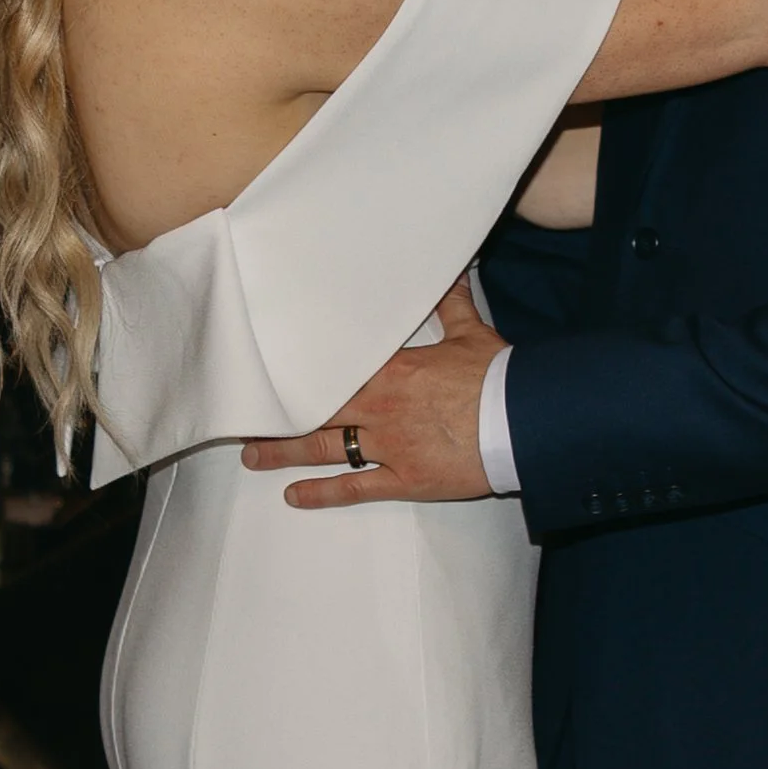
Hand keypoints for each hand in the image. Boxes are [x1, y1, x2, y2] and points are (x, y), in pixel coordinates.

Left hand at [239, 277, 503, 506]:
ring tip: (254, 456)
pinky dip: (323, 493)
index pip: (332, 369)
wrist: (523, 421)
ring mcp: (389, 447)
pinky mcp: (406, 479)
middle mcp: (380, 407)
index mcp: (391, 370)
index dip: (299, 372)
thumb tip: (452, 272)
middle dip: (278, 414)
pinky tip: (294, 495)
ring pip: (325, 448)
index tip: (269, 370)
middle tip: (245, 416)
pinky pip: (355, 488)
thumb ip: (452, 306)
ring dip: (286, 453)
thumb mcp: (471, 335)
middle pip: (316, 410)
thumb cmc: (498, 377)